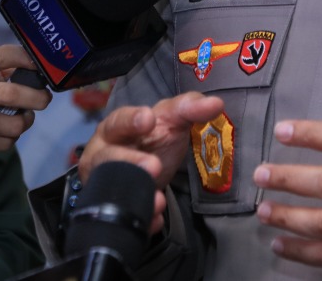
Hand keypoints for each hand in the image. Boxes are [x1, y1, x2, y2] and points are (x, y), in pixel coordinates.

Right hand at [0, 45, 51, 153]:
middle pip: (15, 94)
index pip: (4, 56)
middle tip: (42, 97)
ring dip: (26, 119)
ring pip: (15, 125)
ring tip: (24, 114)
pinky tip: (6, 128)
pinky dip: (11, 136)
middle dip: (39, 97)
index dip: (26, 58)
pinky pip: (5, 143)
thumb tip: (29, 66)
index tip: (37, 66)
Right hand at [79, 92, 224, 232]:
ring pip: (112, 190)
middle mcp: (104, 154)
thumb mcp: (170, 119)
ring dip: (137, 194)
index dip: (131, 120)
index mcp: (115, 128)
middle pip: (109, 158)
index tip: (148, 119)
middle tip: (154, 166)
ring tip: (158, 200)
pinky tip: (156, 219)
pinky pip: (124, 216)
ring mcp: (105, 184)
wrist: (143, 169)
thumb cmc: (153, 137)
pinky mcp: (114, 208)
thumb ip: (190, 107)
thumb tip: (217, 102)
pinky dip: (142, 218)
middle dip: (131, 161)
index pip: (119, 120)